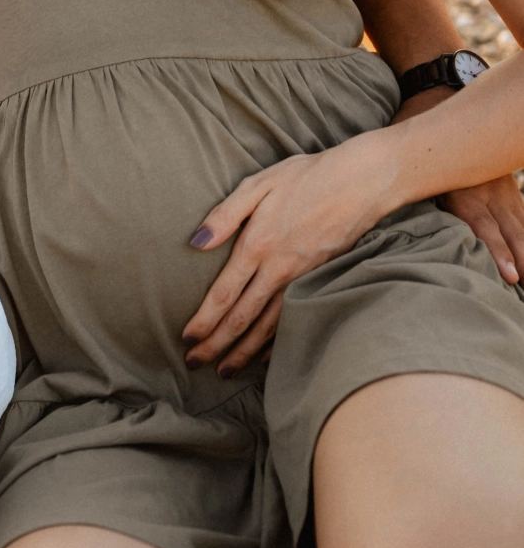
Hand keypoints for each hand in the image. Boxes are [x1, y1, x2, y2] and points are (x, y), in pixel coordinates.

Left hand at [181, 137, 389, 376]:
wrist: (361, 182)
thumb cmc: (306, 177)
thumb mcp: (258, 184)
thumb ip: (225, 215)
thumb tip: (195, 243)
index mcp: (258, 245)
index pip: (225, 294)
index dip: (205, 321)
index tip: (186, 339)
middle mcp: (278, 269)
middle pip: (243, 318)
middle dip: (217, 344)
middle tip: (195, 364)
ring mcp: (302, 279)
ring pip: (268, 326)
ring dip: (245, 351)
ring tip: (225, 370)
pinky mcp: (320, 281)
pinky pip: (293, 320)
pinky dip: (277, 343)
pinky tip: (265, 355)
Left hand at [392, 86, 523, 282]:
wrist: (437, 93)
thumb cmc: (412, 128)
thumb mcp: (403, 154)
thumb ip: (400, 183)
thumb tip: (370, 207)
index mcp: (460, 187)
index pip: (482, 227)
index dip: (496, 251)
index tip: (509, 276)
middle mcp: (484, 188)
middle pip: (507, 229)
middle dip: (519, 257)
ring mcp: (499, 185)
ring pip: (518, 222)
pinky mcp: (504, 182)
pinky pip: (520, 211)